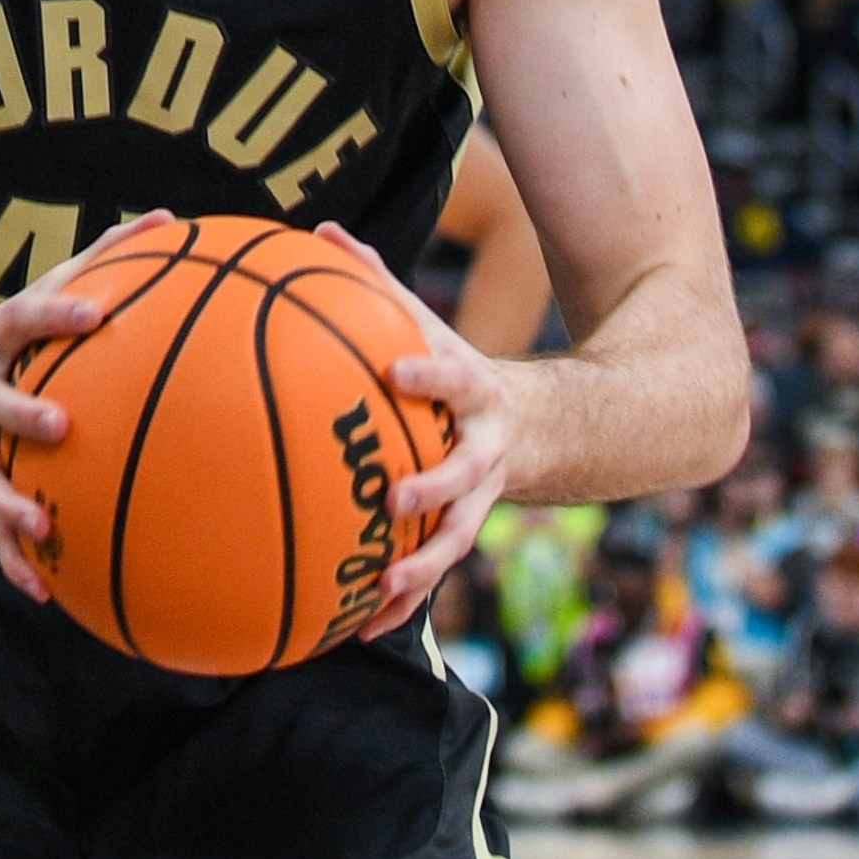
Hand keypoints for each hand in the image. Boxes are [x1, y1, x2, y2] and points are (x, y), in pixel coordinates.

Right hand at [0, 211, 171, 600]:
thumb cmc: (14, 333)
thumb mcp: (46, 290)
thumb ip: (105, 258)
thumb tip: (167, 218)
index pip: (26, 316)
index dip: (57, 315)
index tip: (96, 314)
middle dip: (22, 411)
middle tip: (62, 424)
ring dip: (7, 501)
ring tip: (41, 527)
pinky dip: (13, 559)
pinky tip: (46, 592)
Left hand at [316, 224, 516, 642]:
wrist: (538, 427)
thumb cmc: (451, 369)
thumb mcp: (426, 323)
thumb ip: (375, 282)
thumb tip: (321, 228)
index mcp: (473, 392)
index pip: (454, 377)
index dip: (430, 375)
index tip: (395, 371)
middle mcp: (484, 451)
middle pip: (466, 474)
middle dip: (434, 487)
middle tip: (394, 498)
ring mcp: (479, 499)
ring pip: (455, 540)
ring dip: (421, 567)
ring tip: (384, 588)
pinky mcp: (462, 534)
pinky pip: (430, 573)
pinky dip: (397, 603)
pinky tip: (354, 630)